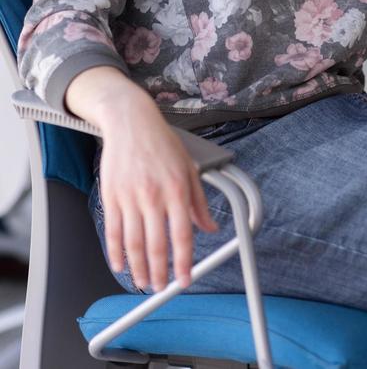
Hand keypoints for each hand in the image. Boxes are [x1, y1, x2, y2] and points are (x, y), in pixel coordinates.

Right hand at [99, 93, 217, 292]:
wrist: (131, 122)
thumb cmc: (162, 142)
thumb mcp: (188, 167)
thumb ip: (199, 201)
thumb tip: (210, 228)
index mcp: (177, 189)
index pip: (182, 235)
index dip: (184, 262)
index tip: (184, 280)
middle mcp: (153, 195)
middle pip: (156, 245)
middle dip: (159, 273)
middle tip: (161, 288)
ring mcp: (130, 196)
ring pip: (133, 243)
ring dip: (137, 268)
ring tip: (142, 283)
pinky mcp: (112, 196)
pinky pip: (113, 231)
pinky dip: (116, 252)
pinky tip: (120, 264)